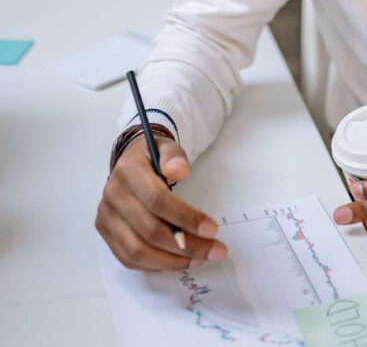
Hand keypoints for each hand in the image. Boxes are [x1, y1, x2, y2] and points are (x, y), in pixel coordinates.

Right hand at [96, 134, 227, 270]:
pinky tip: (177, 261)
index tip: (211, 229)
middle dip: (185, 245)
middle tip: (213, 250)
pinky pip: (128, 259)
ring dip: (171, 261)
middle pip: (149, 230)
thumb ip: (175, 157)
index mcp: (128, 172)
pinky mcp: (106, 233)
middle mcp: (113, 196)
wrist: (129, 163)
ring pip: (137, 251)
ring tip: (198, 259)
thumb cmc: (152, 157)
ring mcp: (106, 217)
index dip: (185, 217)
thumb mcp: (166, 147)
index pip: (157, 200)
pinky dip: (155, 265)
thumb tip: (181, 171)